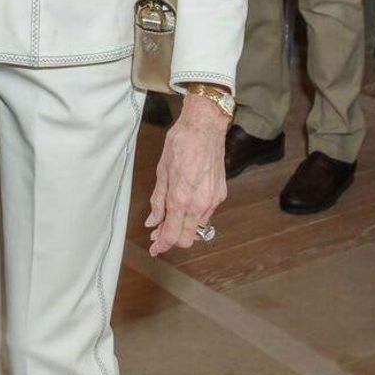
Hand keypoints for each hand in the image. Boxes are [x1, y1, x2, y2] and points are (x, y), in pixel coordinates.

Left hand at [146, 95, 227, 256]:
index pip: (172, 234)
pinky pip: (206, 215)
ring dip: (184, 229)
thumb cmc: (180, 143)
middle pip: (188, 239)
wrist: (205, 126)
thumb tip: (153, 221)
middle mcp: (200, 204)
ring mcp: (213, 200)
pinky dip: (194, 217)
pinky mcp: (221, 194)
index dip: (162, 245)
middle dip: (172, 240)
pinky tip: (184, 207)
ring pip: (198, 228)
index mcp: (181, 198)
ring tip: (169, 219)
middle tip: (158, 234)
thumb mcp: (162, 171)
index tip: (154, 248)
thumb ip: (158, 200)